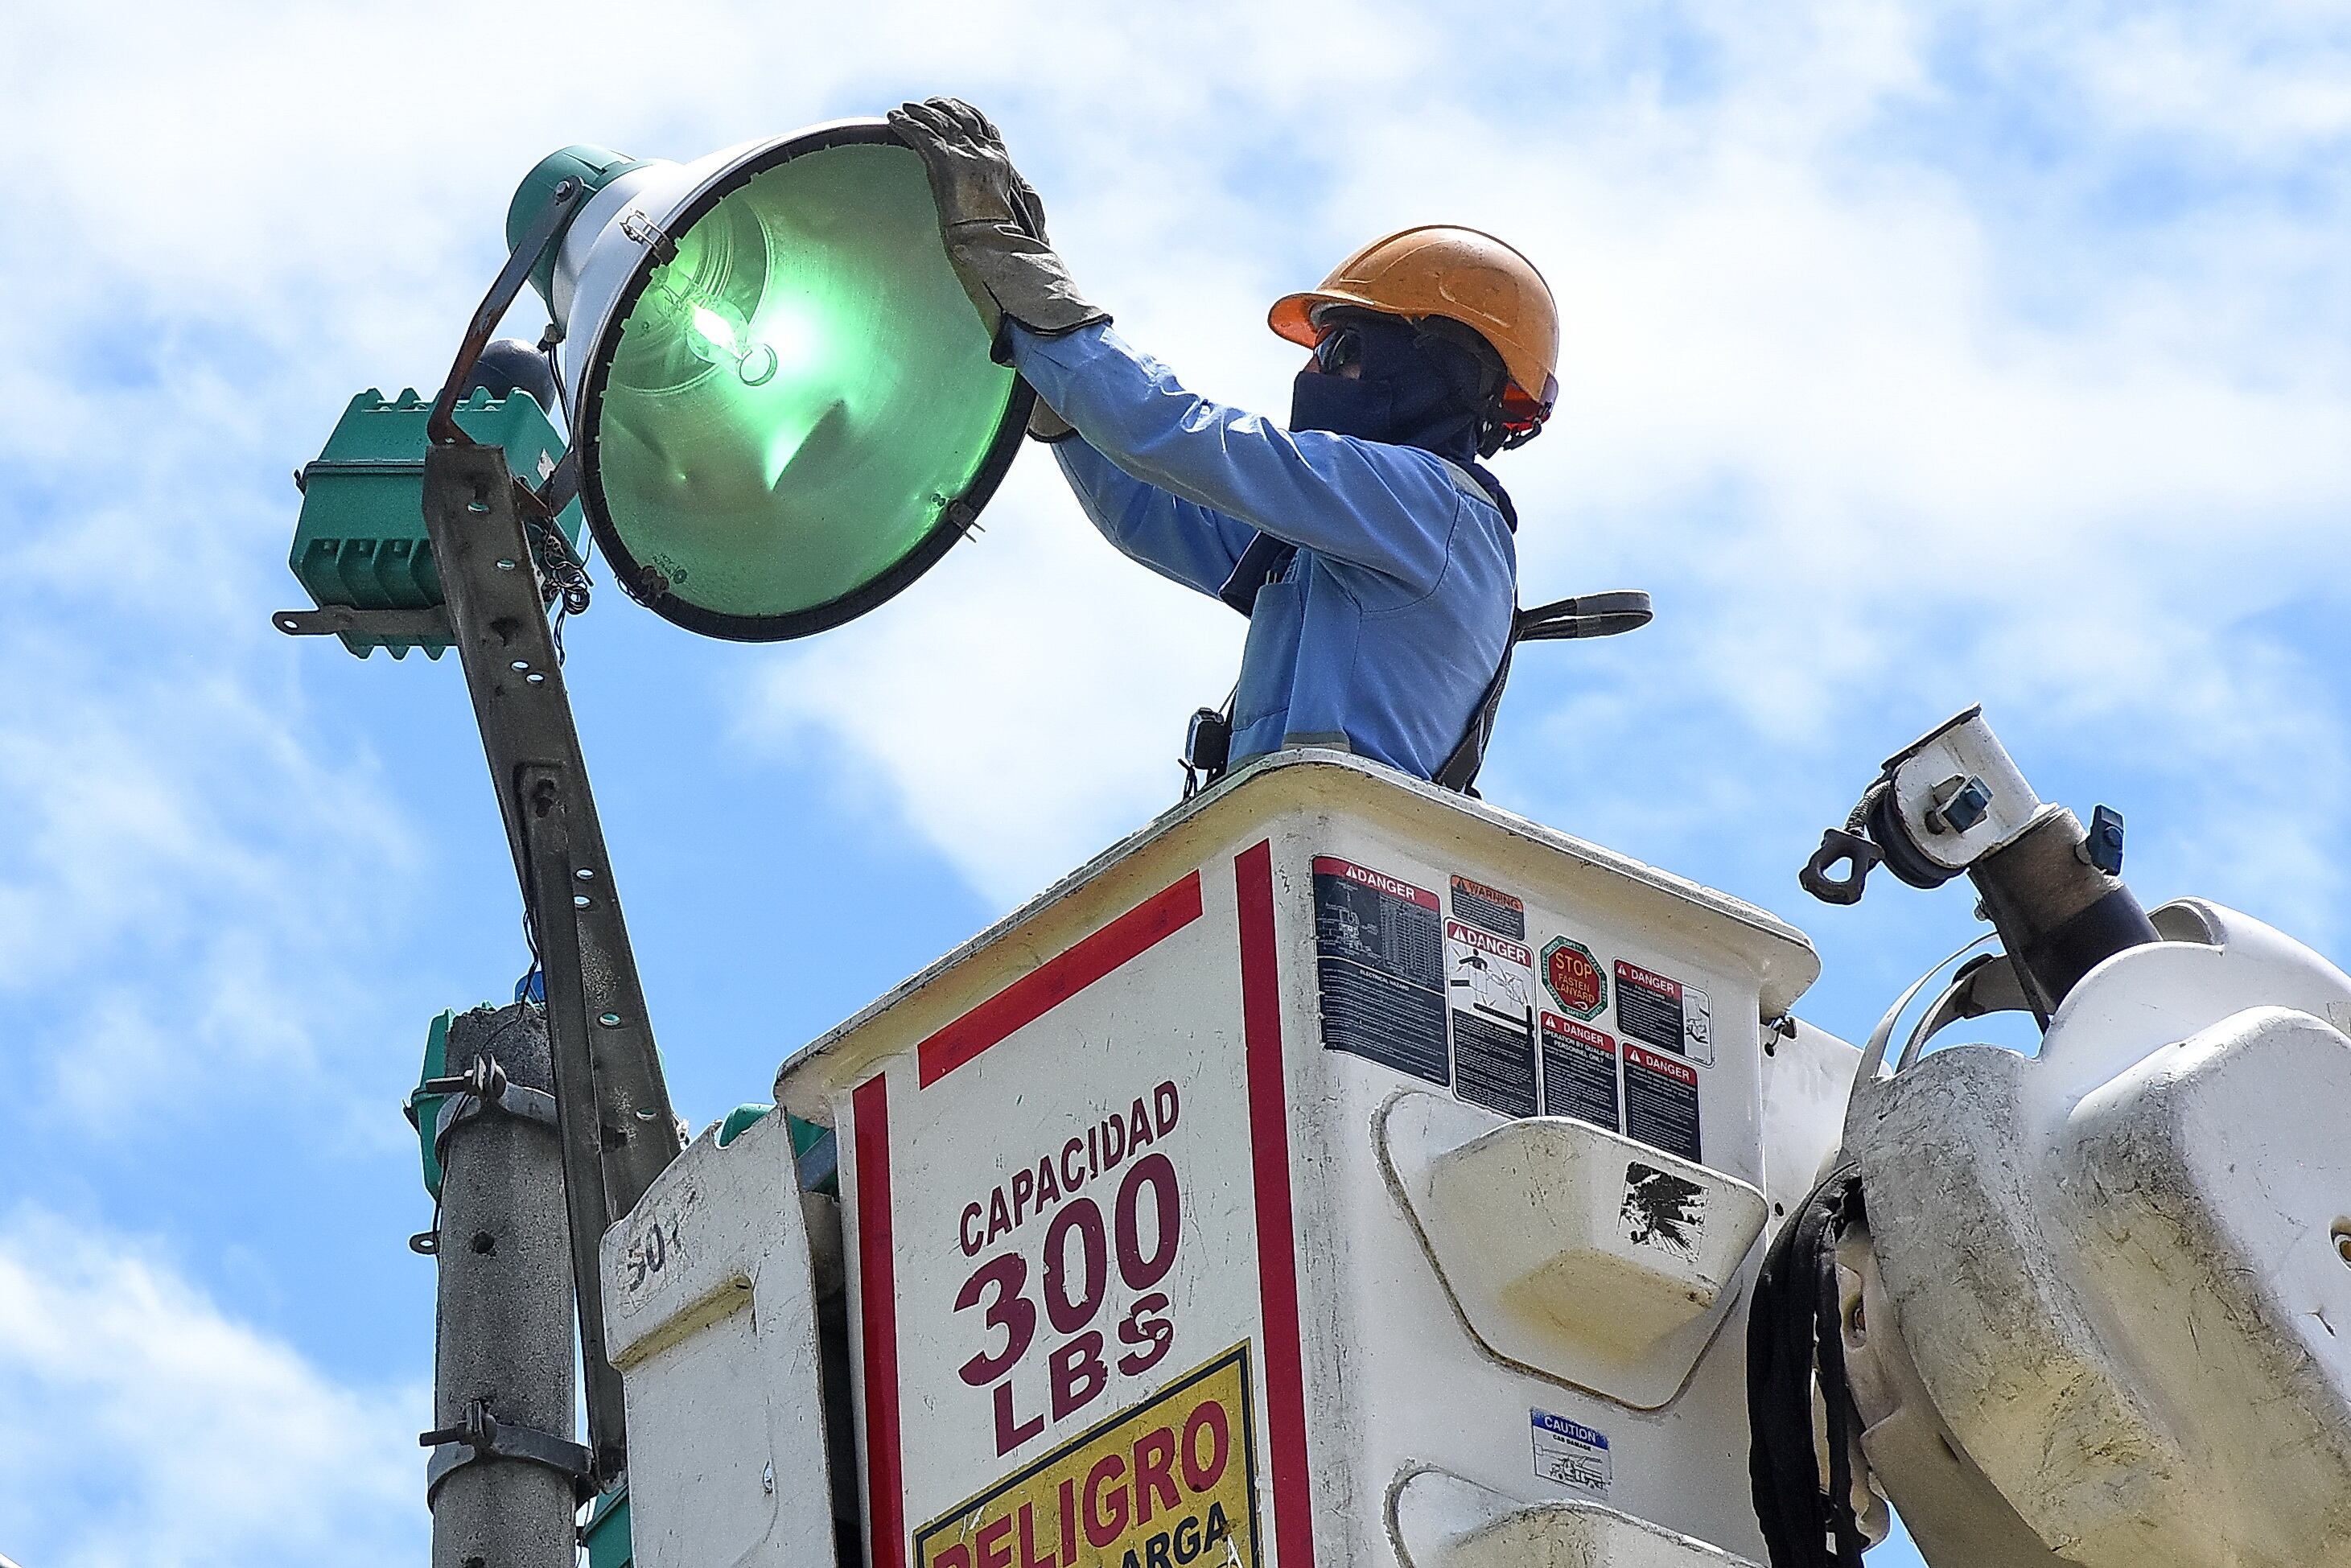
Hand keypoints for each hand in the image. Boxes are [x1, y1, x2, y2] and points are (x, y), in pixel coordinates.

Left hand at [887, 97, 1047, 239]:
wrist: (990, 243)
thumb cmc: (994, 235)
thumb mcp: (997, 204)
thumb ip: (986, 188)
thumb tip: (972, 190)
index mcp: (999, 160)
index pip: (984, 126)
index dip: (967, 112)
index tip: (953, 106)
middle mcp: (985, 152)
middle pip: (962, 116)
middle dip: (943, 106)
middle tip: (925, 104)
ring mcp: (967, 155)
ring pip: (941, 121)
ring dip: (920, 111)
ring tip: (903, 108)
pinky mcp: (948, 162)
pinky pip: (923, 134)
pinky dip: (907, 124)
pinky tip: (894, 119)